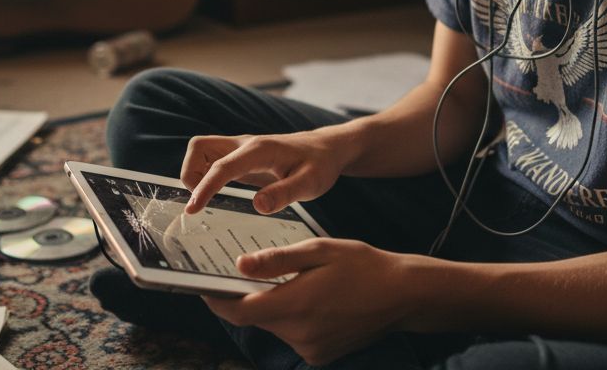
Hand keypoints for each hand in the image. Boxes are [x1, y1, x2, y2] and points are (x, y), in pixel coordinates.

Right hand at [181, 130, 350, 214]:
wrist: (326, 149)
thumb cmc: (320, 165)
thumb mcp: (310, 184)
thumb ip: (284, 194)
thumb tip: (257, 206)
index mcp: (259, 150)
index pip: (222, 166)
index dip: (204, 187)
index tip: (192, 209)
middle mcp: (245, 145)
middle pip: (199, 147)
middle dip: (191, 173)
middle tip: (200, 201)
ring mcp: (241, 149)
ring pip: (202, 150)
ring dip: (195, 173)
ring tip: (208, 199)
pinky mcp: (241, 156)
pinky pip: (211, 159)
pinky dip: (204, 174)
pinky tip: (216, 195)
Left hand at [203, 238, 414, 365]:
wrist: (404, 296)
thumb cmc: (362, 266)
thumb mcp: (318, 251)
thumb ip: (276, 260)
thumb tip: (240, 266)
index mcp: (293, 305)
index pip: (237, 310)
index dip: (215, 299)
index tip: (203, 285)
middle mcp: (298, 333)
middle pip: (256, 317)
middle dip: (250, 296)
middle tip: (257, 271)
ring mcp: (310, 348)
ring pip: (276, 325)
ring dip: (276, 306)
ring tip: (301, 282)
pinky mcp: (320, 355)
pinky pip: (294, 336)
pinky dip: (295, 319)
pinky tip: (317, 300)